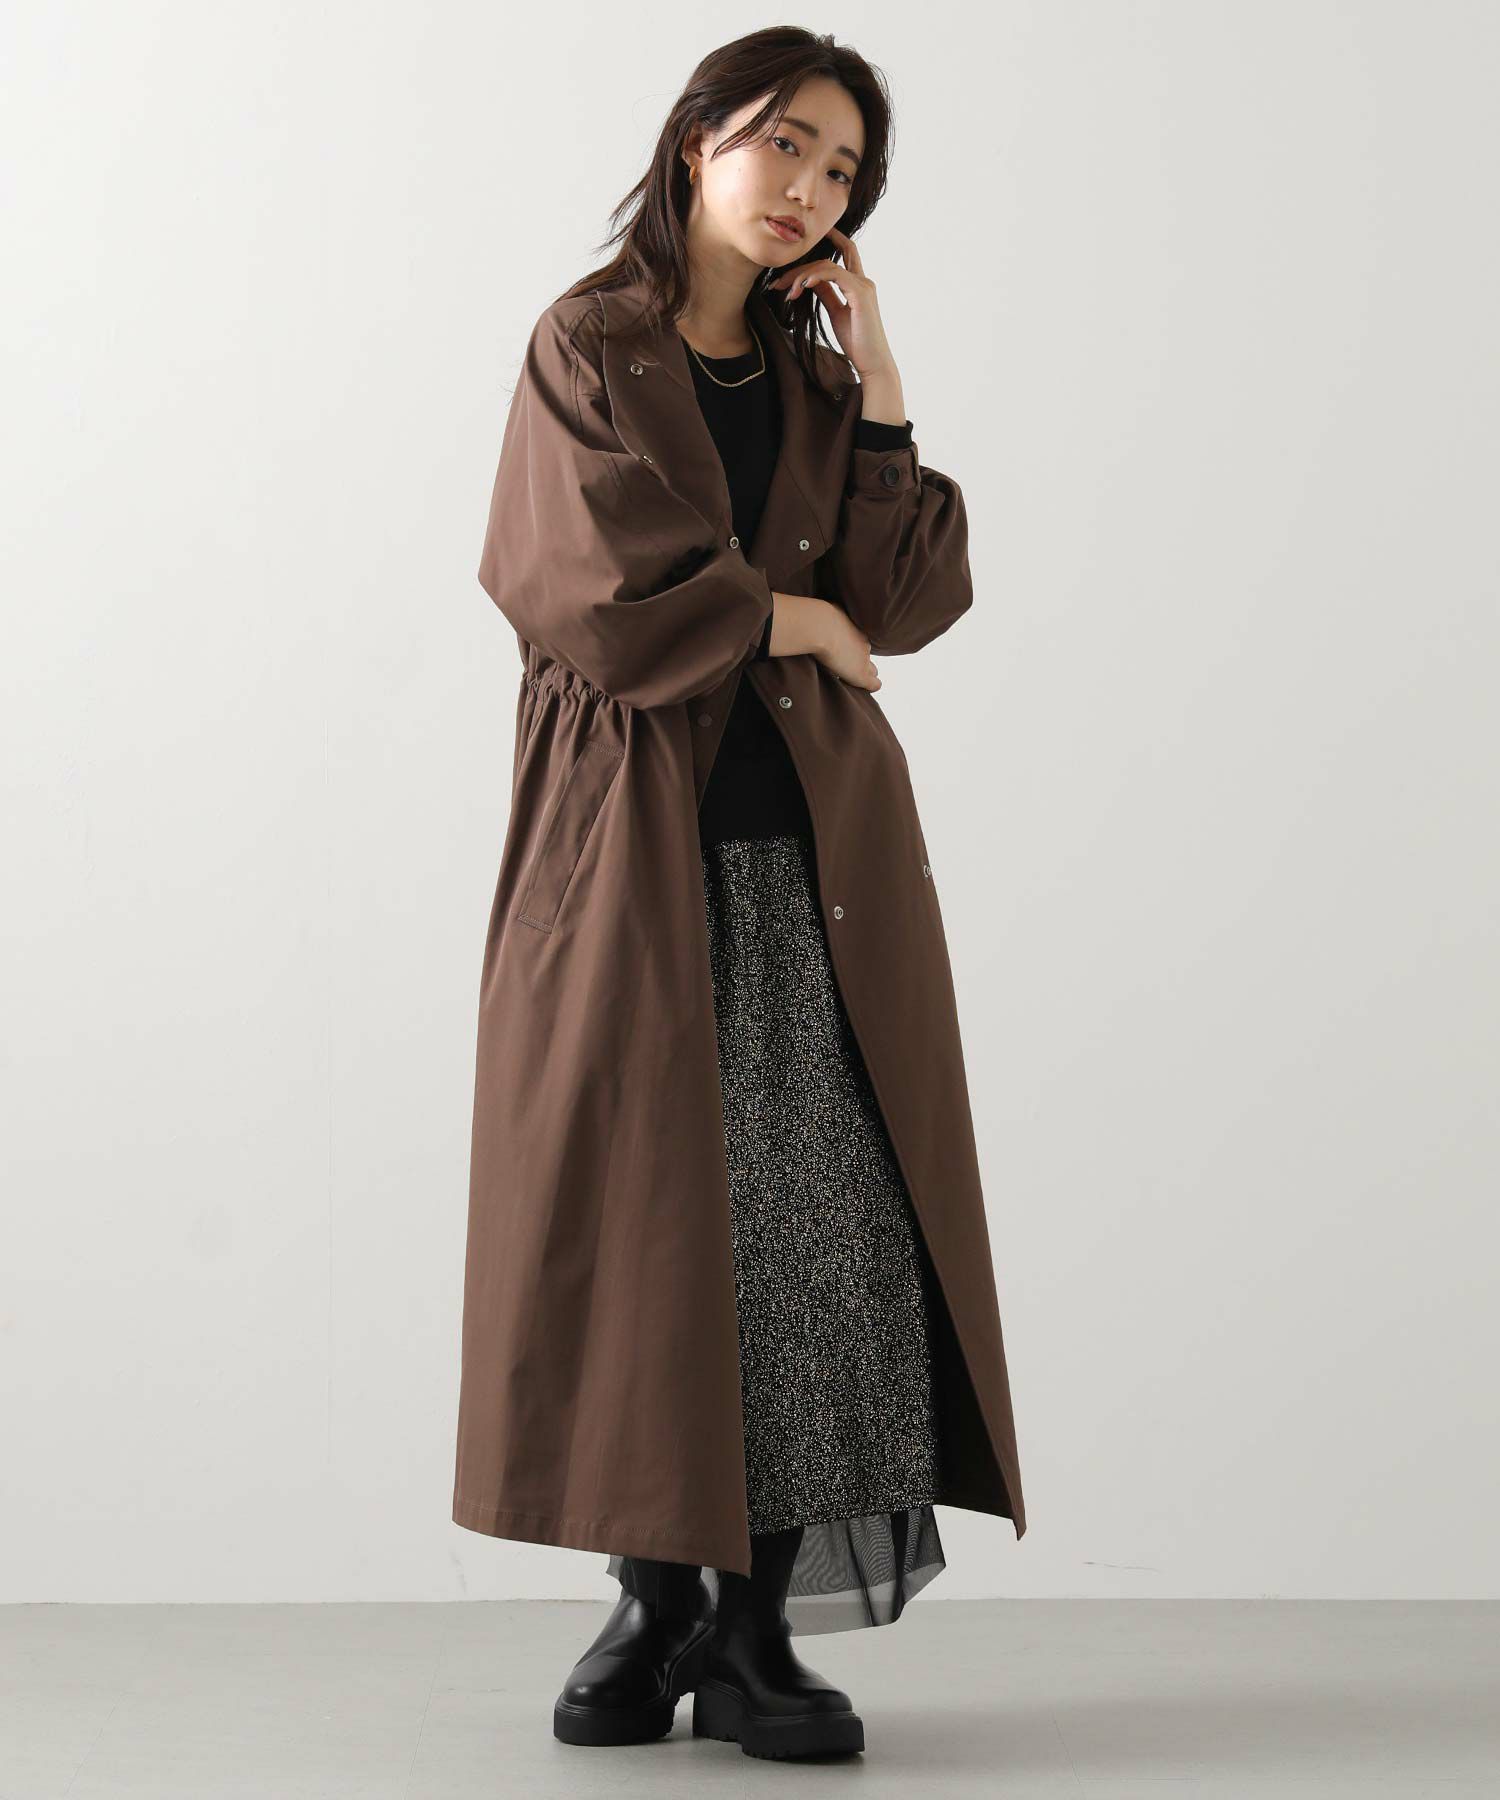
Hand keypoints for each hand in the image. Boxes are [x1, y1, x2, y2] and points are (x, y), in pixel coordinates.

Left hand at [768, 225, 896, 379]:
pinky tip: (802, 286)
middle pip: (828, 260)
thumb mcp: (836, 314)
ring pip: (827, 266)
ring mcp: (863, 286)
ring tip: (787, 291)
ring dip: (802, 276)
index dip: (831, 239)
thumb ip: (827, 294)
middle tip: (778, 282)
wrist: (873, 363)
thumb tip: (811, 281)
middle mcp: (863, 281)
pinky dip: (815, 277)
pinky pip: (834, 275)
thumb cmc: (857, 343)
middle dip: (800, 266)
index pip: (845, 252)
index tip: (805, 242)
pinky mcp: (860, 294)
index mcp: (859, 285)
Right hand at [768, 592, 879, 689]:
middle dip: (858, 658)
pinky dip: (871, 685)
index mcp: (853, 628)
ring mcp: (863, 659)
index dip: (850, 646)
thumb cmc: (815, 617)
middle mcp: (862, 642)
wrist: (818, 627)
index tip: (841, 649)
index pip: (857, 640)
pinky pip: (873, 682)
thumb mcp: (820, 612)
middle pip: (865, 653)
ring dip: (863, 672)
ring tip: (851, 677)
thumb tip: (803, 613)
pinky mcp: (860, 674)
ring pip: (871, 668)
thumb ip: (819, 616)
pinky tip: (868, 687)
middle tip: (845, 663)